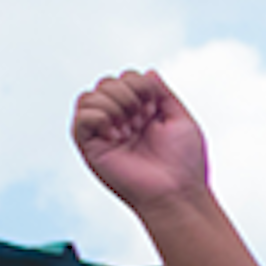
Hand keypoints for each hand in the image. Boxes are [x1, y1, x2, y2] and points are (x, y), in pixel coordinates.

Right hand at [71, 70, 210, 212]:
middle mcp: (118, 121)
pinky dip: (98, 117)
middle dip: (128, 94)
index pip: (127, 77)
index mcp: (139, 114)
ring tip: (129, 129)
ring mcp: (102, 133)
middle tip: (142, 120)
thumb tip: (149, 72)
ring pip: (90, 95)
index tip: (155, 110)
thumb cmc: (184, 163)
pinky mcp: (90, 147)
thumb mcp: (180, 120)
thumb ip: (163, 94)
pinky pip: (80, 117)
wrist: (177, 192)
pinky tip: (116, 135)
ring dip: (114, 105)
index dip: (142, 86)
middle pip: (107, 82)